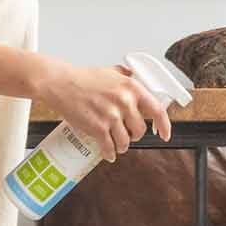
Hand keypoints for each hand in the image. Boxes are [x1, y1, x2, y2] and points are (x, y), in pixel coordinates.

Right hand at [37, 61, 172, 161]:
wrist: (60, 84)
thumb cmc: (83, 78)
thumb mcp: (111, 72)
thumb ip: (125, 76)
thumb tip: (136, 78)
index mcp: (131, 87)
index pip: (157, 110)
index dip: (164, 126)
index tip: (164, 134)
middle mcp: (125, 102)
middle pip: (140, 130)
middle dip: (134, 135)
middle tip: (126, 133)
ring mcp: (112, 116)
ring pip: (125, 141)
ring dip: (121, 146)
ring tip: (116, 144)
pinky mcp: (98, 128)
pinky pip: (109, 147)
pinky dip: (109, 153)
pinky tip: (108, 153)